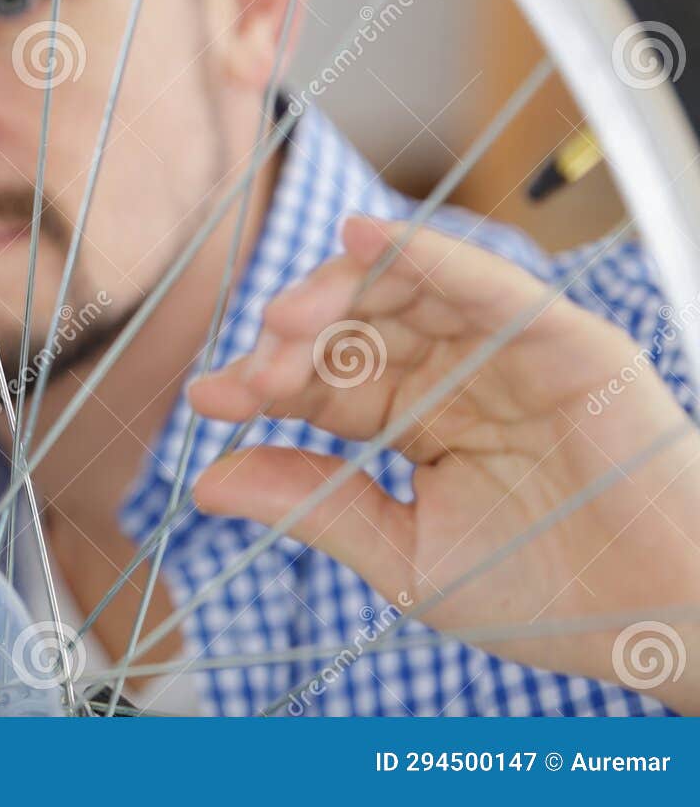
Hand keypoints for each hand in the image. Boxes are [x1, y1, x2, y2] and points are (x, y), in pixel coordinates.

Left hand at [189, 217, 699, 712]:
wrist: (658, 622)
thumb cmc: (545, 594)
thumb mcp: (406, 557)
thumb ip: (312, 508)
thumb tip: (205, 482)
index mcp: (413, 419)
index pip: (322, 383)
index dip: (264, 383)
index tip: (209, 398)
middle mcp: (450, 372)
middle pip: (352, 329)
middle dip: (292, 341)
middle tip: (249, 371)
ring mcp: (501, 350)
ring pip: (404, 293)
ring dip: (338, 295)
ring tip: (284, 319)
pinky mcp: (557, 338)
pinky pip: (483, 284)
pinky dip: (425, 255)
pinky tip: (363, 239)